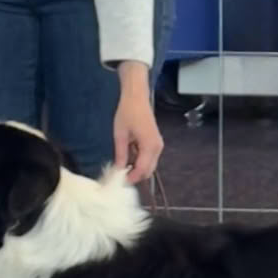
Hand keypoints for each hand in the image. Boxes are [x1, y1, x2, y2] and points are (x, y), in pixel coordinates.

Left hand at [114, 63, 163, 183]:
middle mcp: (157, 147)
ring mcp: (158, 145)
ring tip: (123, 163)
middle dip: (135, 175)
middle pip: (148, 171)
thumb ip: (121, 154)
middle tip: (120, 174)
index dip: (131, 178)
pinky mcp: (156, 142)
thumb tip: (119, 169)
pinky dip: (140, 160)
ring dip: (137, 167)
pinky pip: (149, 157)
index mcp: (149, 146)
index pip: (142, 170)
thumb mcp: (120, 135)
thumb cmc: (127, 113)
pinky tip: (129, 153)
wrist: (137, 97)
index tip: (119, 181)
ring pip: (149, 165)